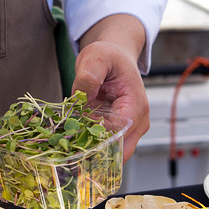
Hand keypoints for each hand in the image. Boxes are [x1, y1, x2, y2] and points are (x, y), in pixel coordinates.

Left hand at [73, 15, 148, 160]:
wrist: (115, 56)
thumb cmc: (109, 56)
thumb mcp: (96, 57)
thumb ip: (89, 74)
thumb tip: (83, 96)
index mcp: (136, 106)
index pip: (118, 134)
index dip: (96, 139)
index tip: (73, 137)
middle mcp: (138, 122)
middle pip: (119, 152)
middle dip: (95, 153)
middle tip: (70, 150)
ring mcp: (131, 129)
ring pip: (113, 152)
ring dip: (92, 149)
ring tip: (69, 142)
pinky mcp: (118, 130)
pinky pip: (106, 145)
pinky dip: (91, 144)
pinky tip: (75, 137)